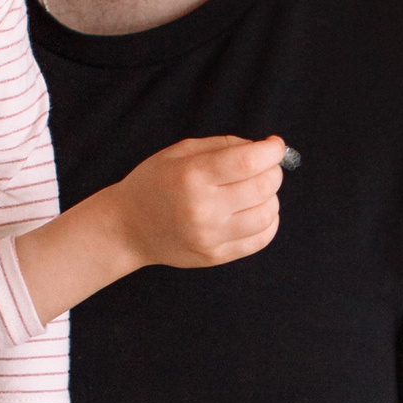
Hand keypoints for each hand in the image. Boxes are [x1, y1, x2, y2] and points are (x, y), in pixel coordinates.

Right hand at [97, 135, 285, 273]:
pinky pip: (261, 239)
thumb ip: (223, 146)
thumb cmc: (155, 183)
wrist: (128, 228)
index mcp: (193, 175)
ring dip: (272, 197)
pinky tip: (257, 210)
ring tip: (257, 189)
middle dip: (273, 171)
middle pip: (264, 187)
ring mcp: (211, 236)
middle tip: (266, 166)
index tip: (275, 145)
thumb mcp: (180, 152)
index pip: (249, 161)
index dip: (272, 150)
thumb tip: (264, 149)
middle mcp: (203, 208)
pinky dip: (269, 221)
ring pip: (268, 214)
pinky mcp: (216, 256)